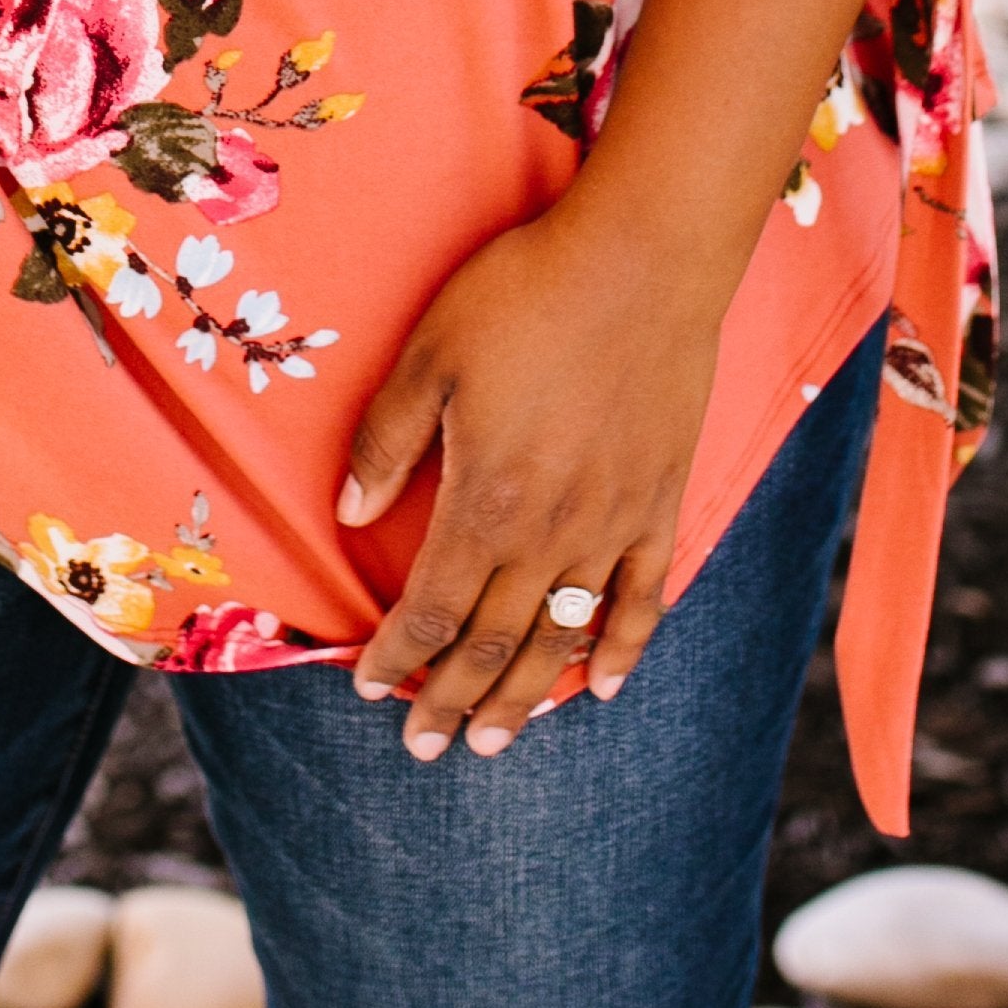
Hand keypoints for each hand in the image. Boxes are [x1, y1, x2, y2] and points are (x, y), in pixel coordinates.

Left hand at [339, 201, 723, 758]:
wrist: (643, 258)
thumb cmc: (524, 295)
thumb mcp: (428, 354)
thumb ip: (385, 441)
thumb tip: (347, 516)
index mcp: (486, 501)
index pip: (433, 610)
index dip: (399, 660)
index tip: (371, 691)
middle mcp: (551, 533)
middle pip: (492, 643)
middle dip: (452, 702)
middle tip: (424, 750)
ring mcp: (614, 524)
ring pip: (562, 638)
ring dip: (525, 698)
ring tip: (495, 742)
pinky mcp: (661, 503)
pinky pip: (644, 600)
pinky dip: (623, 651)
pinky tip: (604, 687)